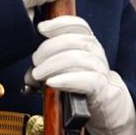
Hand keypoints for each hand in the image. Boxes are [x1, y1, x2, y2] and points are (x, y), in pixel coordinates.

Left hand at [27, 16, 135, 134]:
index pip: (78, 25)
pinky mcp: (101, 87)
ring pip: (76, 58)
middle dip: (48, 48)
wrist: (107, 110)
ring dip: (52, 64)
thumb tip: (28, 75)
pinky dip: (65, 79)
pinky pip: (84, 79)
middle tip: (36, 62)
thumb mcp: (66, 71)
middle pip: (72, 41)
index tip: (41, 28)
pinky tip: (52, 82)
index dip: (59, 24)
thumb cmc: (83, 88)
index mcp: (89, 43)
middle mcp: (96, 52)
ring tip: (39, 74)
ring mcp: (100, 69)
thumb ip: (49, 68)